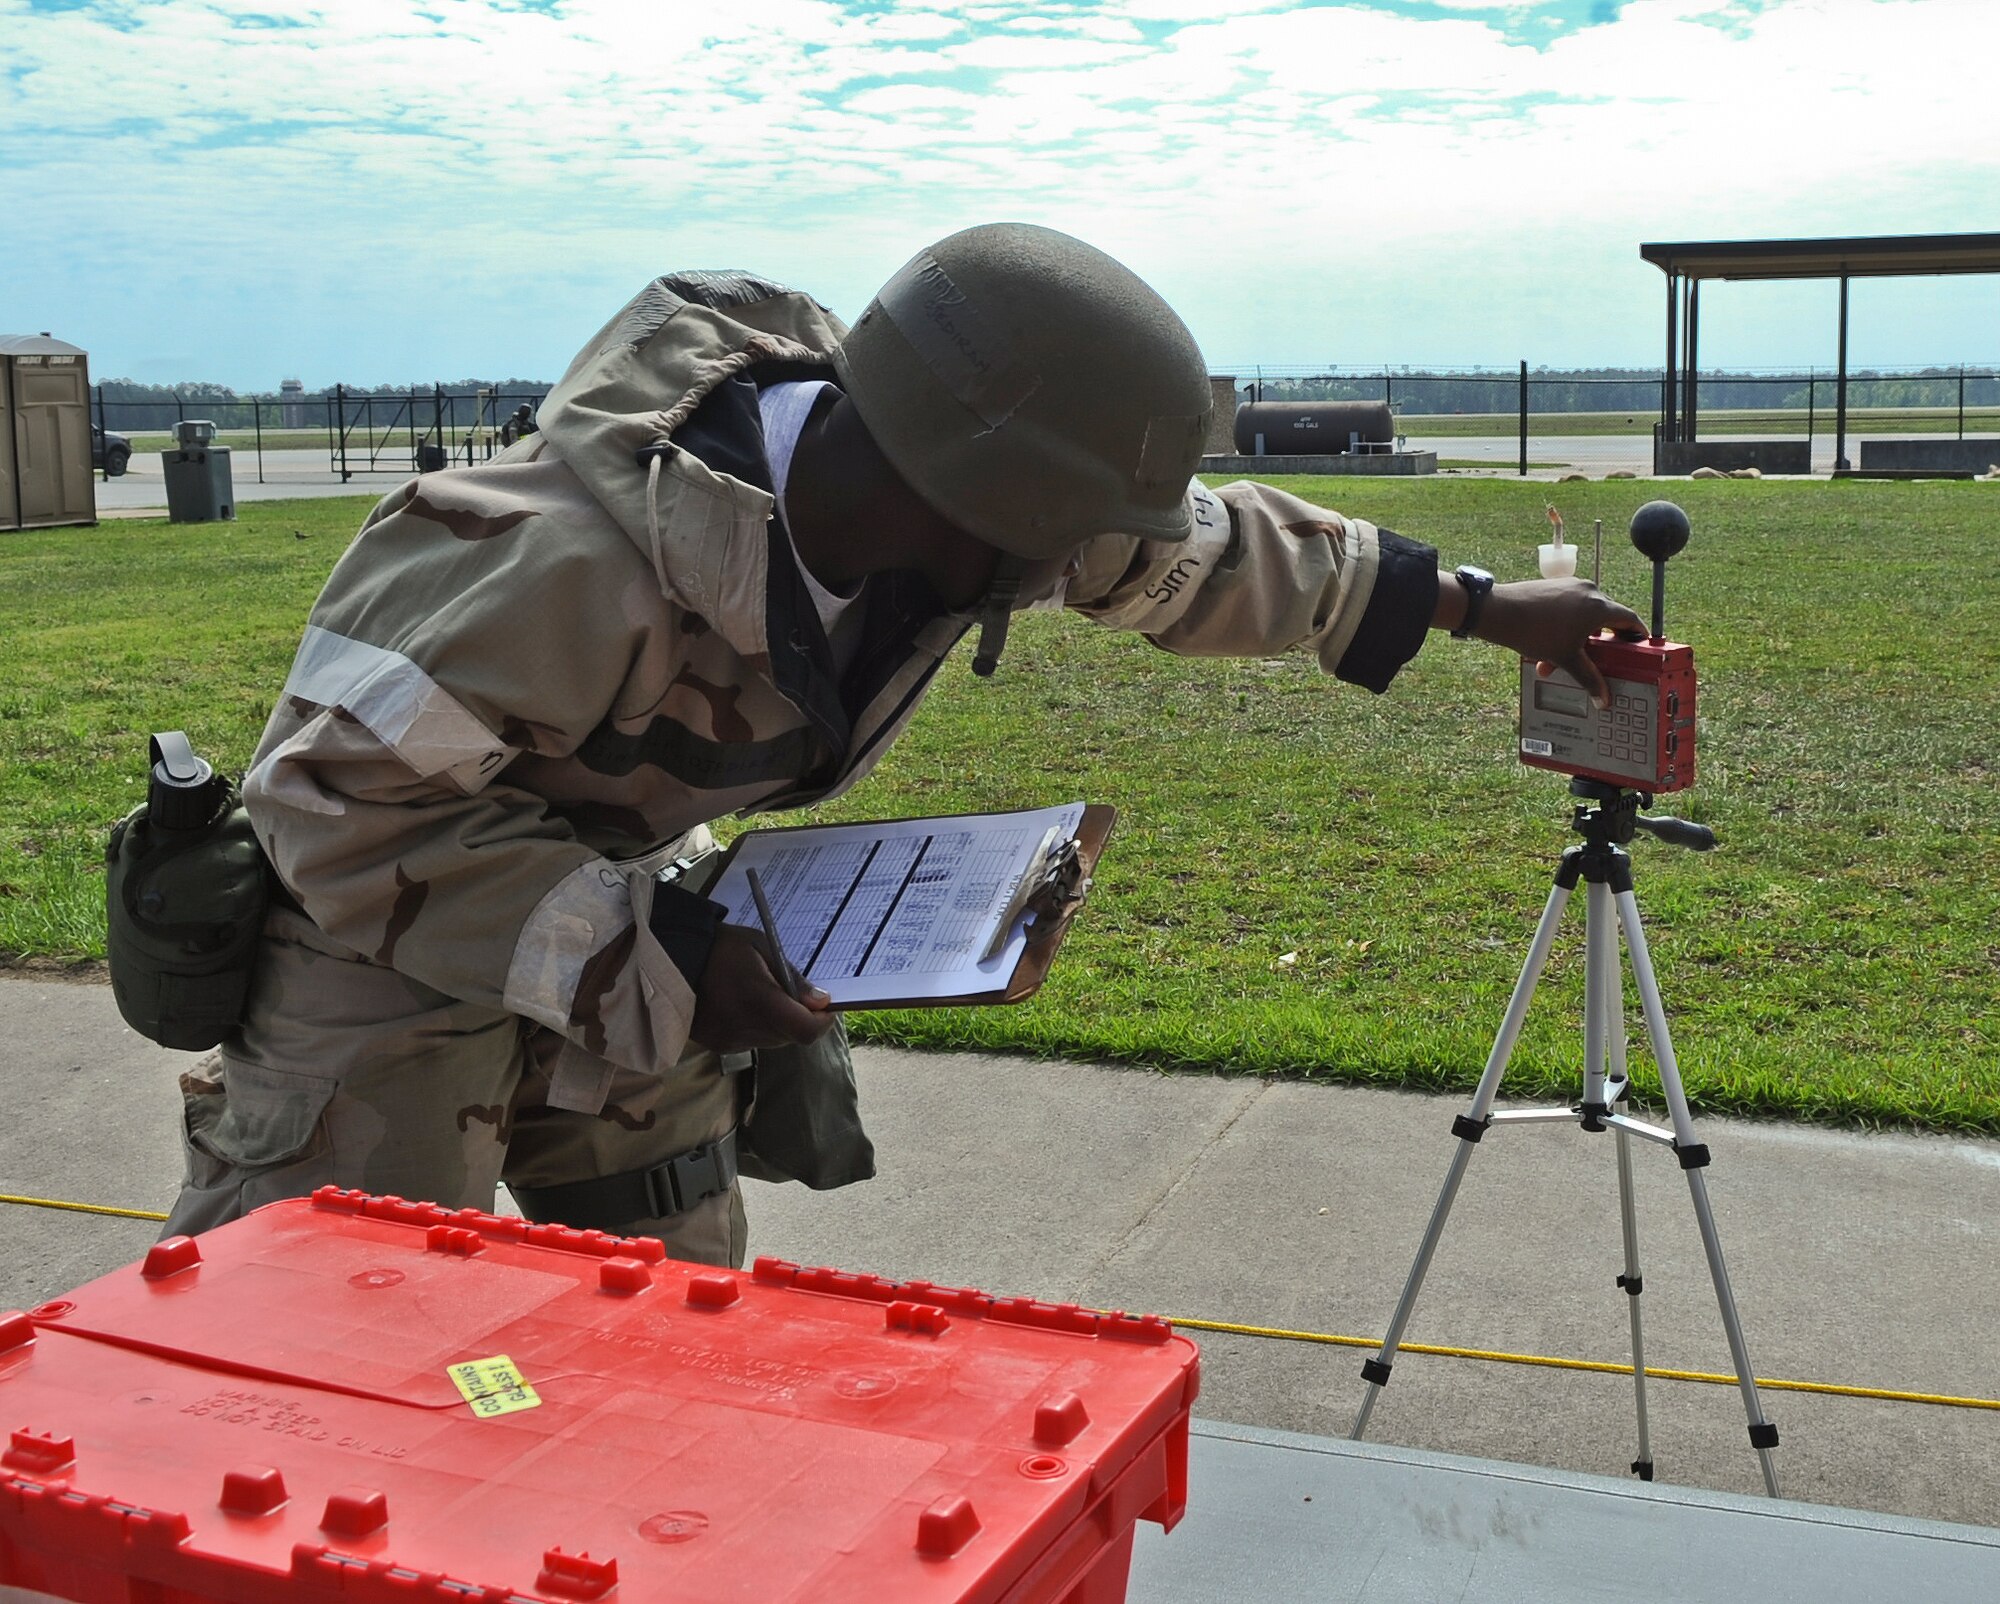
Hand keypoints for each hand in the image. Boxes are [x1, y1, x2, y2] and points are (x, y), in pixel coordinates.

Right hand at [688, 924, 835, 1051]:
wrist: (672, 959)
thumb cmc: (721, 947)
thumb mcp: (762, 947)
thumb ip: (793, 978)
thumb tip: (821, 1002)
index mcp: (760, 1001)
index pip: (806, 1031)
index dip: (822, 1022)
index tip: (824, 1007)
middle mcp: (746, 1028)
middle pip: (791, 1037)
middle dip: (799, 1018)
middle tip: (790, 993)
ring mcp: (730, 1040)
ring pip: (772, 1040)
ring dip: (778, 1024)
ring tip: (762, 995)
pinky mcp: (718, 1045)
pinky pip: (751, 1042)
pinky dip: (757, 1027)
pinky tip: (743, 1005)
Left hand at [1474, 579, 1645, 707]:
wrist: (1500, 612)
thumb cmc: (1534, 631)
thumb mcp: (1566, 659)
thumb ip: (1589, 678)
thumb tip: (1602, 697)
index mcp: (1599, 606)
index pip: (1630, 619)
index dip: (1637, 635)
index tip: (1640, 645)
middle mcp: (1589, 591)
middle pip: (1607, 618)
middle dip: (1602, 643)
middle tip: (1604, 658)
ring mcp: (1571, 586)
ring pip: (1585, 615)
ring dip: (1579, 638)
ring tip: (1564, 659)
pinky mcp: (1555, 587)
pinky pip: (1571, 607)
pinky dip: (1567, 626)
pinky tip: (1551, 645)